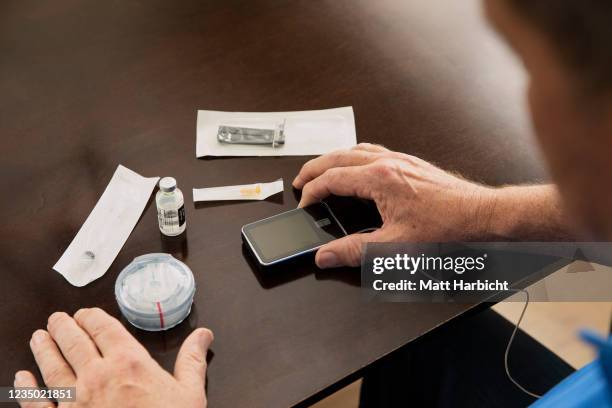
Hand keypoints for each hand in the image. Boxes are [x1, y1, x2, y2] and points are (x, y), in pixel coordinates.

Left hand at [14, 308, 212, 407]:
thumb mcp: (190, 393)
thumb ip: (192, 360)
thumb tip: (204, 335)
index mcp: (129, 364)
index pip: (103, 329)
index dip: (91, 317)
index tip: (85, 313)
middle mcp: (97, 377)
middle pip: (74, 342)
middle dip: (63, 327)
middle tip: (57, 319)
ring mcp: (75, 402)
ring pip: (52, 368)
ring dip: (43, 349)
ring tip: (38, 337)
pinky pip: (37, 404)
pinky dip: (27, 389)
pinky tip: (21, 378)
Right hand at [293, 143, 494, 267]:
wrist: (479, 214)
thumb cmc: (446, 227)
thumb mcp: (394, 246)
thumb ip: (355, 251)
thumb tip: (326, 255)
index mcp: (380, 179)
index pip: (333, 179)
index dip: (313, 191)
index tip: (305, 204)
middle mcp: (388, 162)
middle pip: (338, 156)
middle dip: (315, 168)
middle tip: (301, 181)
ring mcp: (400, 159)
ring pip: (355, 150)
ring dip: (334, 159)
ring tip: (322, 171)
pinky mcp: (409, 162)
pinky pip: (373, 150)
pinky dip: (354, 156)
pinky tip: (355, 167)